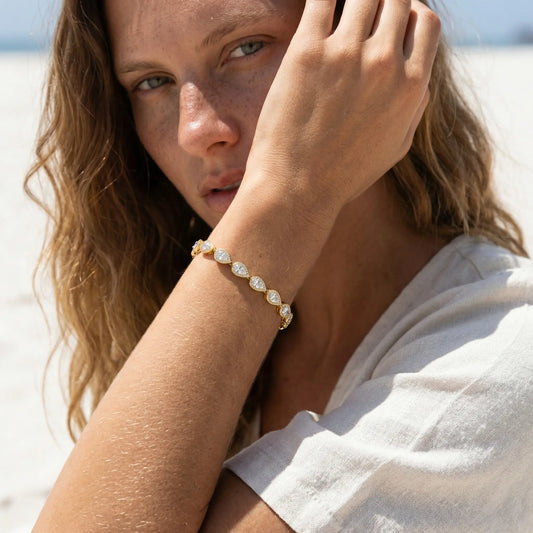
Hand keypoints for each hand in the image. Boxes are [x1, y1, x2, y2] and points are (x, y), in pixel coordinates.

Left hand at [246, 0, 440, 220]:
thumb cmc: (344, 173)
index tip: (390, 22)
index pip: (426, 21)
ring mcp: (346, 55)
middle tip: (361, 15)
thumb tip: (419, 75)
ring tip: (339, 11)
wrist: (298, 189)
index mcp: (412, 86)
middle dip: (382, 2)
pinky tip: (319, 7)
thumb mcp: (396, 147)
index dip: (409, 15)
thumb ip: (415, 105)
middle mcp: (385, 64)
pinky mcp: (307, 53)